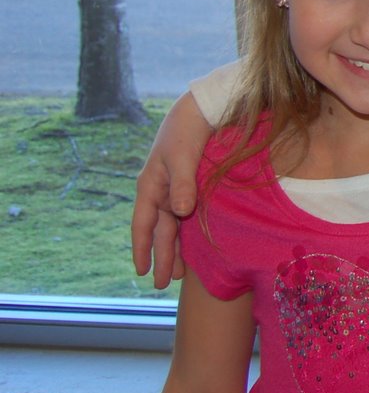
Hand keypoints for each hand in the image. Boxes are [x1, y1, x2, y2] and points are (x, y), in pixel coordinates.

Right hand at [132, 93, 212, 286]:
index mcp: (150, 186)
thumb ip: (182, 184)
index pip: (143, 225)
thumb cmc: (187, 131)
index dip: (142, 249)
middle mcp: (161, 191)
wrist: (203, 108)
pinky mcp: (194, 185)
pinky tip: (196, 246)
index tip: (142, 272)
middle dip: (161, 257)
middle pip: (160, 231)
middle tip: (164, 284)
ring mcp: (177, 189)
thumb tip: (179, 212)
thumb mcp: (182, 156)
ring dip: (177, 248)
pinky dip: (190, 232)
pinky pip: (188, 215)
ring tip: (179, 274)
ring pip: (175, 226)